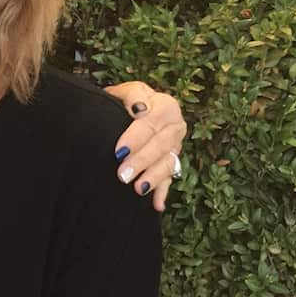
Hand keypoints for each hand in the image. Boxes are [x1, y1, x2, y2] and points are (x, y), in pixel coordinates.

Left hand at [105, 80, 186, 211]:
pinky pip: (169, 179)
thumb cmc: (128, 100)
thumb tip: (139, 109)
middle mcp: (175, 127)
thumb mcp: (128, 91)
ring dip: (153, 178)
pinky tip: (157, 205)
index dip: (135, 137)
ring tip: (138, 189)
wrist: (136, 109)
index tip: (119, 151)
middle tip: (123, 175)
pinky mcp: (172, 162)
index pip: (151, 122)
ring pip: (168, 164)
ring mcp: (176, 147)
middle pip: (161, 146)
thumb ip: (133, 96)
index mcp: (166, 106)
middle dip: (142, 161)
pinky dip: (162, 193)